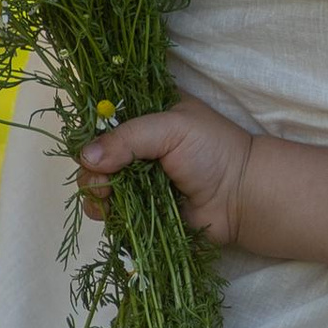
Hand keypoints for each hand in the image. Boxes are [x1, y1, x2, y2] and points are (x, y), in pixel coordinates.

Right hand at [79, 97, 256, 244]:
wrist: (242, 198)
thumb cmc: (215, 152)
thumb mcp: (172, 128)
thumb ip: (128, 138)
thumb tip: (86, 157)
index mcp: (146, 114)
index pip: (104, 117)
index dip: (92, 132)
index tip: (89, 147)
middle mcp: (138, 144)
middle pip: (95, 153)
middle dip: (91, 169)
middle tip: (102, 182)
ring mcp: (137, 176)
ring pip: (98, 183)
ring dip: (95, 192)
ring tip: (106, 199)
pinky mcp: (140, 206)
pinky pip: (111, 209)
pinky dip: (106, 212)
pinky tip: (110, 213)